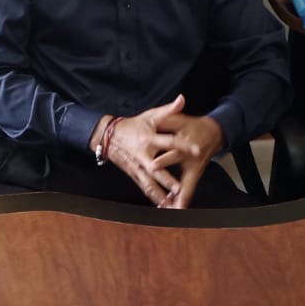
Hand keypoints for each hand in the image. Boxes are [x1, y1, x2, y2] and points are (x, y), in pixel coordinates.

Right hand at [101, 95, 216, 206]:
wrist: (108, 136)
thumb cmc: (133, 125)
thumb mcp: (150, 115)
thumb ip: (168, 110)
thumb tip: (182, 99)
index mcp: (149, 139)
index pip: (169, 142)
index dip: (182, 145)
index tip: (196, 150)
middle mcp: (143, 155)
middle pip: (156, 169)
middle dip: (166, 179)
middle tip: (178, 188)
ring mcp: (137, 166)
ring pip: (149, 182)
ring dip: (159, 194)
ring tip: (170, 204)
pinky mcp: (134, 174)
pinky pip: (144, 188)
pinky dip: (153, 197)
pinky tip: (162, 205)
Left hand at [151, 106, 223, 209]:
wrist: (214, 133)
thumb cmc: (193, 127)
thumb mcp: (181, 120)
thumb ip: (168, 118)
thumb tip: (154, 120)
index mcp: (186, 146)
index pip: (174, 153)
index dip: (164, 159)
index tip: (153, 166)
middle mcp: (191, 161)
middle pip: (183, 180)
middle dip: (176, 191)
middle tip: (168, 202)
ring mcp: (194, 171)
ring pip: (186, 190)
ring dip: (179, 202)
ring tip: (171, 213)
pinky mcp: (194, 176)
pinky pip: (186, 192)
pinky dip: (180, 202)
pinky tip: (172, 211)